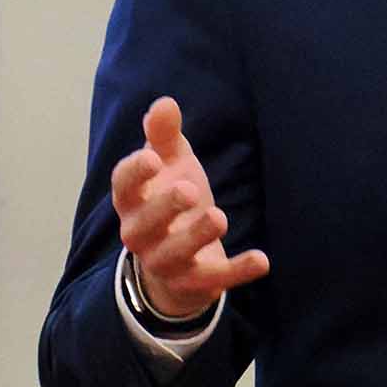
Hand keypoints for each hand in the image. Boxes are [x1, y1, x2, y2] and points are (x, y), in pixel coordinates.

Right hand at [110, 96, 269, 318]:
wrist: (175, 261)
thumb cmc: (168, 200)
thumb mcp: (170, 164)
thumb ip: (165, 136)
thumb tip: (165, 103)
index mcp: (132, 200)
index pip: (123, 187)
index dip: (134, 174)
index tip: (152, 159)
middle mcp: (141, 234)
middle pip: (145, 224)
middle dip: (165, 208)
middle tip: (190, 189)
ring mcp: (165, 262)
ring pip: (174, 255)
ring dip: (196, 237)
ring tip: (219, 217)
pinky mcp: (193, 283)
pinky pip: (213, 280)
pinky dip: (236, 272)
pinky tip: (262, 260)